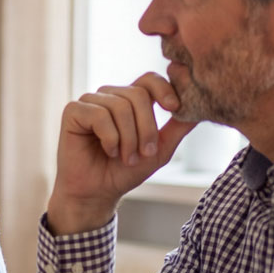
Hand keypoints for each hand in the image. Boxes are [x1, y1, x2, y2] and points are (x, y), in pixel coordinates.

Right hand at [46, 71, 197, 233]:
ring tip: (125, 157)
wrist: (98, 192)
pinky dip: (110, 138)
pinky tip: (108, 151)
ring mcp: (90, 102)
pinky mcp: (73, 111)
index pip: (149, 80)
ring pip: (120, 106)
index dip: (164, 89)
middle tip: (144, 153)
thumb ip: (178, 128)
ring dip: (128, 138)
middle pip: (138, 95)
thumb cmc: (125, 171)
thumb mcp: (160, 150)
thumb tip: (200, 109)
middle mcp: (110, 96)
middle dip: (146, 128)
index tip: (174, 109)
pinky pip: (99, 115)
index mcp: (130, 100)